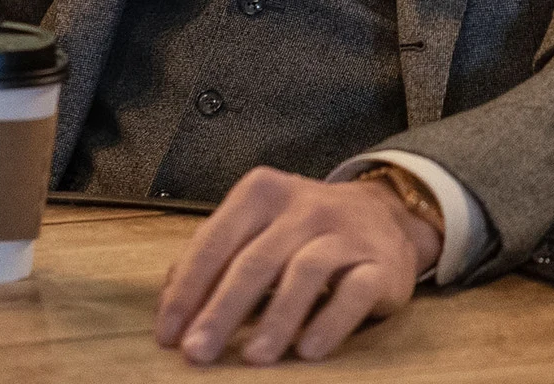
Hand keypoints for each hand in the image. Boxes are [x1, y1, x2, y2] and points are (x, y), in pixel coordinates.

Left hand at [154, 166, 440, 364]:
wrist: (384, 215)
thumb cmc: (302, 230)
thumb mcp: (256, 226)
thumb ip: (214, 256)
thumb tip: (169, 302)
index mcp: (261, 194)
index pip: (215, 242)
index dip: (188, 290)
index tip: (169, 335)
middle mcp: (303, 207)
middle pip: (256, 261)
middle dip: (222, 311)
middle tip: (198, 352)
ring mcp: (345, 233)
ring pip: (305, 273)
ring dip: (276, 318)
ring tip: (254, 358)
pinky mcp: (380, 263)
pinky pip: (355, 292)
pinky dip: (330, 322)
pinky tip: (309, 351)